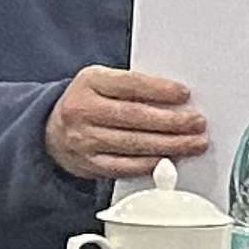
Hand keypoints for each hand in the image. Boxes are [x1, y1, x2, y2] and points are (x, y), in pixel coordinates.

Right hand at [46, 66, 208, 181]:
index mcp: (89, 82)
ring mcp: (83, 139)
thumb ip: (132, 86)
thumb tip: (176, 99)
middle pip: (134, 117)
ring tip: (194, 143)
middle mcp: (83, 110)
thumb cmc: (87, 102)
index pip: (129, 84)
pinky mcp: (88, 163)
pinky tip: (169, 160)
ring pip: (133, 144)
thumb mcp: (101, 82)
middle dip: (172, 121)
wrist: (50, 130)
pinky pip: (124, 166)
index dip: (158, 90)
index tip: (184, 94)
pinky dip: (150, 164)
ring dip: (169, 145)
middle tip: (197, 123)